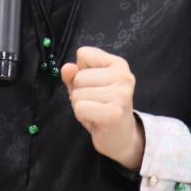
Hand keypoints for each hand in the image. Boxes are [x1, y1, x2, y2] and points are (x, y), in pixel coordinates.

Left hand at [60, 46, 144, 170]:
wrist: (121, 136)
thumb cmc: (102, 107)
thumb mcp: (86, 86)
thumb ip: (74, 75)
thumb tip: (67, 68)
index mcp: (118, 64)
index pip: (83, 53)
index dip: (81, 71)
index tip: (94, 85)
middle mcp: (123, 76)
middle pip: (79, 76)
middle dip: (80, 92)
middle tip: (95, 103)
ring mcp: (121, 94)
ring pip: (78, 93)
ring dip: (81, 105)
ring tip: (96, 111)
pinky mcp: (114, 113)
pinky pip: (80, 108)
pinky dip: (82, 116)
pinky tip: (96, 119)